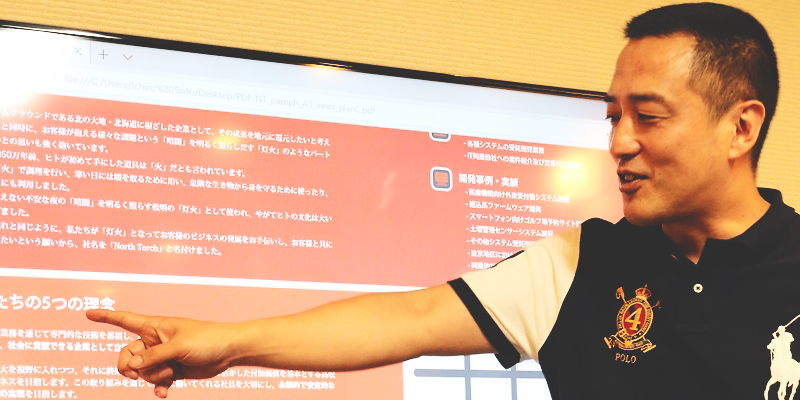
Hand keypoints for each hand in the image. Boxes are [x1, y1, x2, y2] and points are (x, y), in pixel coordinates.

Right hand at [86, 310, 237, 397]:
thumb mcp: (178, 347)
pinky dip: (158, 388)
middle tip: (134, 373)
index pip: (125, 320)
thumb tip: (132, 365)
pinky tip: (164, 394)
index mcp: (155, 326)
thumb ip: (154, 356)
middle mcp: (155, 341)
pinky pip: (155, 382)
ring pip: (142, 371)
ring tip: (171, 372)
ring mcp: (163, 356)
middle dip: (128, 366)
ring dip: (153, 376)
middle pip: (126, 355)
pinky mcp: (172, 370)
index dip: (106, 316)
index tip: (88, 313)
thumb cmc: (207, 340)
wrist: (228, 352)